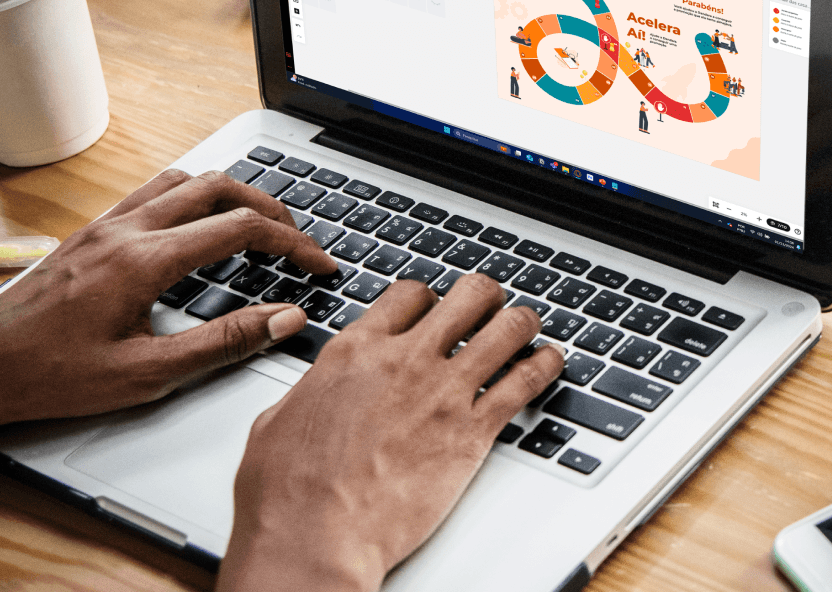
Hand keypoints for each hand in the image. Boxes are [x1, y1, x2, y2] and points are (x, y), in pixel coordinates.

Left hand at [0, 169, 334, 451]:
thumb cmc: (51, 376)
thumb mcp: (147, 374)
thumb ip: (224, 342)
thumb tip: (284, 319)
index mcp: (144, 260)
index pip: (240, 229)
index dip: (293, 244)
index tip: (319, 264)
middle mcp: (127, 229)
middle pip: (218, 187)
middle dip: (270, 208)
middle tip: (298, 239)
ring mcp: (107, 224)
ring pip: (185, 179)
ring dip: (231, 194)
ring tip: (257, 225)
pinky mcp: (93, 231)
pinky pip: (154, 191)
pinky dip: (193, 197)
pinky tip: (198, 227)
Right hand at [217, 274, 564, 591]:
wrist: (316, 536)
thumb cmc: (289, 491)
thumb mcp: (279, 419)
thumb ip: (313, 391)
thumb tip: (316, 388)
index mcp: (356, 351)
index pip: (410, 294)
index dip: (429, 297)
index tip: (436, 308)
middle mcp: (404, 360)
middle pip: (466, 296)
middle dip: (483, 296)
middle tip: (490, 307)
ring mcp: (443, 392)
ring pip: (505, 328)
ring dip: (522, 323)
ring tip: (528, 327)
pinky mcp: (472, 431)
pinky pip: (524, 381)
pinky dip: (545, 365)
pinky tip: (552, 361)